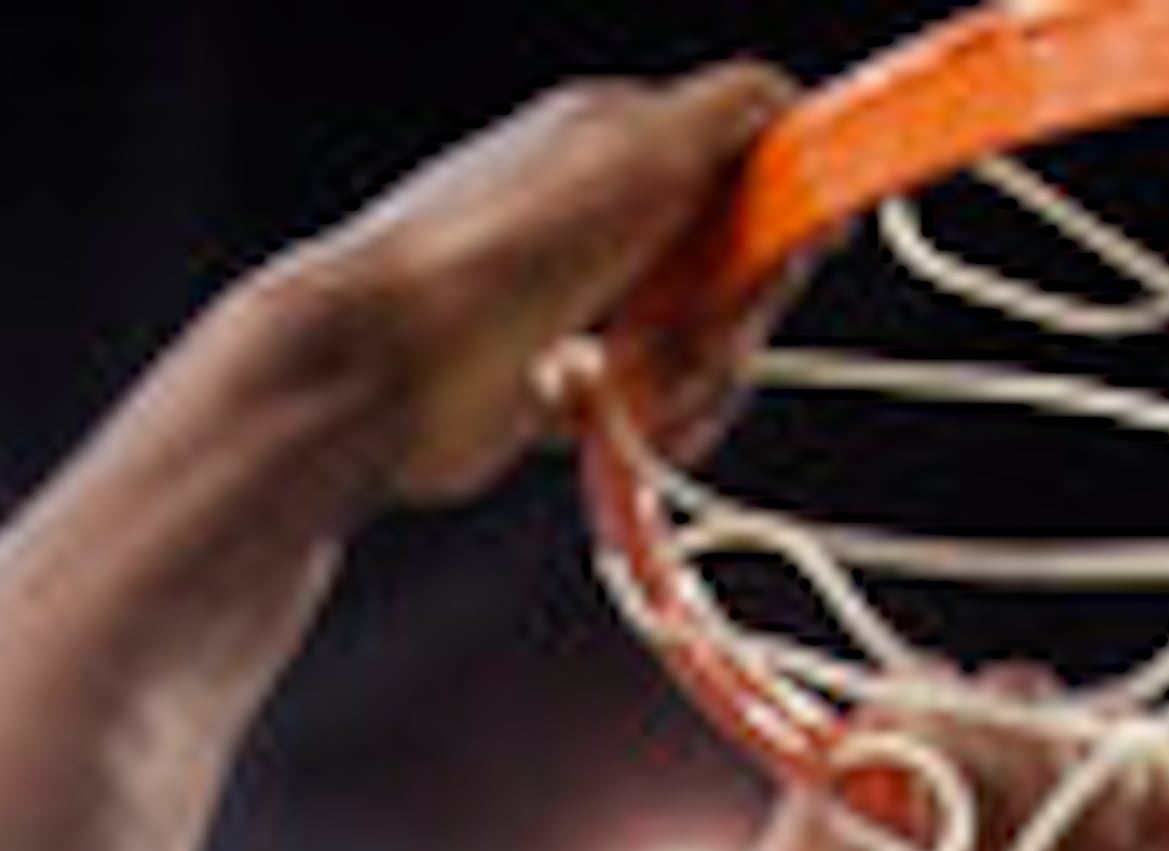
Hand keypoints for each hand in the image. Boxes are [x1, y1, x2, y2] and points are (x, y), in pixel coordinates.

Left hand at [287, 68, 785, 508]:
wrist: (376, 373)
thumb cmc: (489, 264)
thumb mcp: (634, 157)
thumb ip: (728, 116)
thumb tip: (792, 103)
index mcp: (619, 141)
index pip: (747, 167)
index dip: (777, 223)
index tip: (779, 267)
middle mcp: (600, 215)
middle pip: (727, 273)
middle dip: (726, 324)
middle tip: (684, 345)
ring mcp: (578, 302)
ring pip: (691, 352)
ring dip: (685, 389)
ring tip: (631, 397)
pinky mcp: (555, 383)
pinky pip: (640, 411)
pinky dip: (640, 428)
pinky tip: (600, 421)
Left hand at [736, 679, 1168, 850]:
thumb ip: (803, 843)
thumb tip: (849, 730)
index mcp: (880, 827)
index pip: (914, 701)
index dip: (938, 715)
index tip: (943, 792)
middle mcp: (968, 824)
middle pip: (1014, 702)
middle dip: (1025, 752)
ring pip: (1098, 732)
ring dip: (1097, 788)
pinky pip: (1167, 793)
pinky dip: (1163, 814)